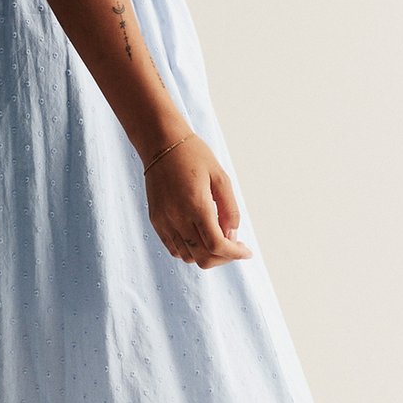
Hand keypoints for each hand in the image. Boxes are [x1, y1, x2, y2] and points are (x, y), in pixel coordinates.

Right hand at [143, 131, 252, 268]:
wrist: (161, 144)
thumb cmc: (194, 156)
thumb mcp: (221, 177)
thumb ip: (230, 209)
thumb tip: (232, 235)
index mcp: (197, 206)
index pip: (217, 245)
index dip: (235, 254)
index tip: (246, 251)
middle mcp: (178, 218)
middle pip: (203, 257)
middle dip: (223, 258)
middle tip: (234, 246)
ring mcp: (164, 221)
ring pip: (188, 257)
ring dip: (206, 255)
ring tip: (217, 239)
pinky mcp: (156, 221)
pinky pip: (174, 248)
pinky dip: (190, 251)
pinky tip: (199, 237)